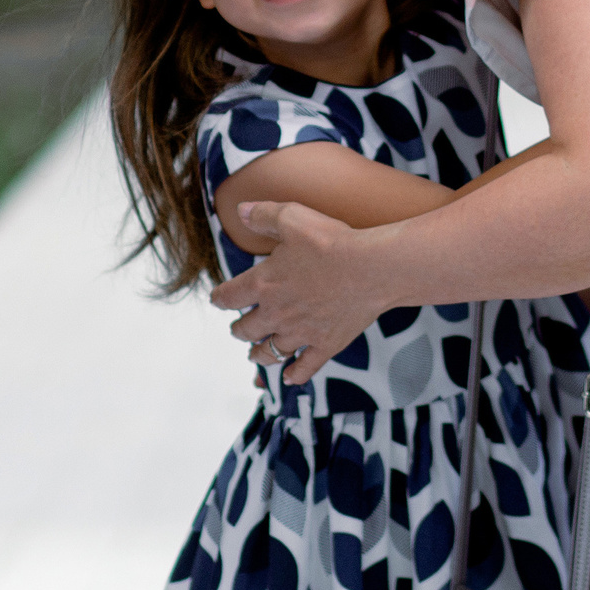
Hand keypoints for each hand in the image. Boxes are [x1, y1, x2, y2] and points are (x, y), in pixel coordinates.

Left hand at [210, 202, 394, 384]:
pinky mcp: (325, 345)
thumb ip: (262, 215)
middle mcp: (276, 314)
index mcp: (263, 284)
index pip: (228, 297)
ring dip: (258, 354)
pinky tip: (290, 378)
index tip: (218, 299)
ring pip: (270, 353)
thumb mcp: (291, 217)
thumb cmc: (331, 242)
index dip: (219, 298)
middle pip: (246, 330)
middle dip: (238, 329)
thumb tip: (240, 211)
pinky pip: (305, 368)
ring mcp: (300, 333)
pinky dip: (294, 375)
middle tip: (238, 328)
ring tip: (255, 354)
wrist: (371, 268)